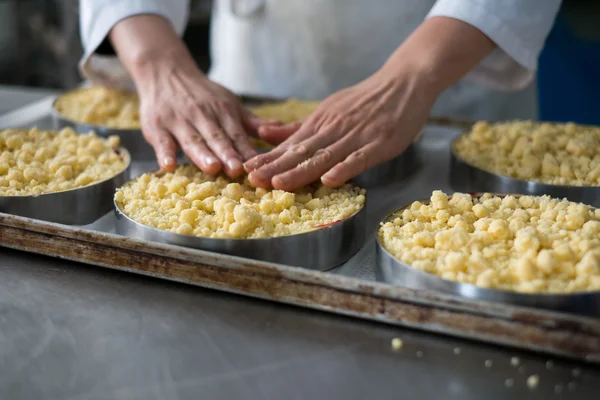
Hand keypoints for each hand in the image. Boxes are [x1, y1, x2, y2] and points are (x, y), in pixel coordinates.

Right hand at [137, 60, 278, 176]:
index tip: (256, 165)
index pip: (236, 134)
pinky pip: (161, 141)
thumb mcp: (229, 103)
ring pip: (192, 140)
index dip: (245, 150)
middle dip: (227, 153)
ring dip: (202, 154)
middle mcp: (202, 115)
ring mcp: (178, 121)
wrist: (165, 72)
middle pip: (216, 137)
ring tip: (212, 167)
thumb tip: (280, 129)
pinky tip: (168, 165)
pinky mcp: (157, 126)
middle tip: (237, 169)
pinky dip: (164, 152)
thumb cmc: (203, 94)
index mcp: (222, 111)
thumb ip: (251, 122)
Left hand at [244, 71, 435, 189]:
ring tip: (279, 184)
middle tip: (254, 181)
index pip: (290, 145)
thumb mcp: (328, 109)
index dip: (269, 159)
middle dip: (276, 168)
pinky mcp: (379, 143)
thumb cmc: (365, 100)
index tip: (247, 171)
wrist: (403, 82)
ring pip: (324, 156)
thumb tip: (265, 134)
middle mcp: (334, 129)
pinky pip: (359, 158)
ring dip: (301, 171)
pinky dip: (344, 168)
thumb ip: (299, 126)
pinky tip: (330, 180)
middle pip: (301, 153)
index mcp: (320, 123)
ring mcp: (356, 136)